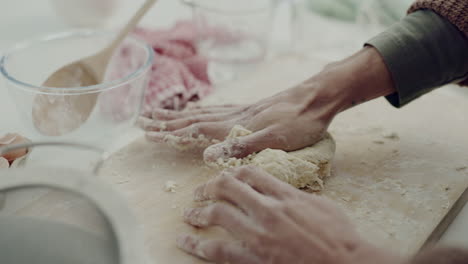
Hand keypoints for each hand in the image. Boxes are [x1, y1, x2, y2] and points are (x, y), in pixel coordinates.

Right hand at [140, 83, 334, 161]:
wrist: (318, 97)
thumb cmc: (300, 121)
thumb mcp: (275, 138)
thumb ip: (241, 145)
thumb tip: (207, 155)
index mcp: (235, 124)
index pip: (194, 130)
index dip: (170, 133)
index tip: (147, 134)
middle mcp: (233, 115)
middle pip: (191, 119)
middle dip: (165, 122)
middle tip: (141, 121)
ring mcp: (240, 110)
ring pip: (201, 113)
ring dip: (178, 115)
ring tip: (159, 113)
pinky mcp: (249, 109)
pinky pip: (216, 109)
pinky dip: (200, 110)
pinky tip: (198, 110)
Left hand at [177, 166, 402, 263]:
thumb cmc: (340, 236)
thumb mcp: (321, 205)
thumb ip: (294, 195)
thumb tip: (277, 191)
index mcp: (285, 195)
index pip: (250, 174)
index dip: (233, 173)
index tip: (225, 178)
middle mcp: (268, 210)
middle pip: (228, 188)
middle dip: (209, 187)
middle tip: (199, 192)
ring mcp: (259, 235)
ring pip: (218, 214)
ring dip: (198, 211)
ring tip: (188, 213)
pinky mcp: (253, 259)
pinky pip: (218, 250)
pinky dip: (197, 243)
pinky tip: (184, 240)